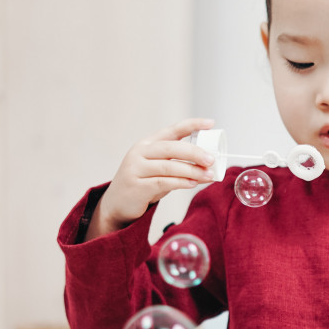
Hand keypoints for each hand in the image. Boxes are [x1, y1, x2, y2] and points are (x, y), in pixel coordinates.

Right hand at [87, 118, 216, 239]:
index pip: (172, 130)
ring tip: (208, 175)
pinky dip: (181, 182)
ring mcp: (136, 169)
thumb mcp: (159, 170)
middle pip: (171, 147)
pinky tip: (192, 184)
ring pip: (169, 166)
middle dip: (194, 152)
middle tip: (211, 159)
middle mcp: (140, 152)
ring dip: (192, 170)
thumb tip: (208, 167)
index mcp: (147, 144)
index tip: (210, 123)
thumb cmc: (143, 185)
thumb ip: (179, 165)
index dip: (192, 125)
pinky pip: (163, 182)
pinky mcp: (137, 186)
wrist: (117, 205)